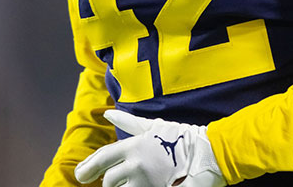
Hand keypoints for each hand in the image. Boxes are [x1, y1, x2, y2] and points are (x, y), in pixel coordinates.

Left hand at [75, 109, 225, 186]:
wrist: (211, 154)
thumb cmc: (183, 138)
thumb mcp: (154, 127)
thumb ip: (129, 122)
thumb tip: (108, 113)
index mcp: (134, 145)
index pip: (102, 157)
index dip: (88, 167)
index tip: (80, 176)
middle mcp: (137, 163)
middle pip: (109, 180)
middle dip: (111, 183)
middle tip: (117, 183)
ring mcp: (146, 181)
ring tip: (137, 182)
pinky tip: (144, 185)